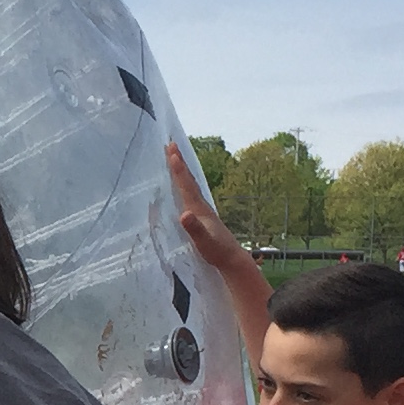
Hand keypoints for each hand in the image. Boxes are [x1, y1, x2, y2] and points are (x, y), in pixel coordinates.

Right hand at [165, 143, 256, 284]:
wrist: (232, 259)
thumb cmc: (217, 251)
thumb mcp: (204, 242)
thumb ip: (194, 228)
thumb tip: (184, 214)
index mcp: (199, 209)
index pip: (187, 185)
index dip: (179, 169)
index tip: (172, 151)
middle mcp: (201, 206)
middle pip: (189, 180)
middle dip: (180, 162)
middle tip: (172, 145)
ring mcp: (203, 211)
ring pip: (190, 186)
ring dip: (182, 171)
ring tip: (175, 159)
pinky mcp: (202, 217)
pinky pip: (190, 195)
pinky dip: (184, 185)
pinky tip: (182, 187)